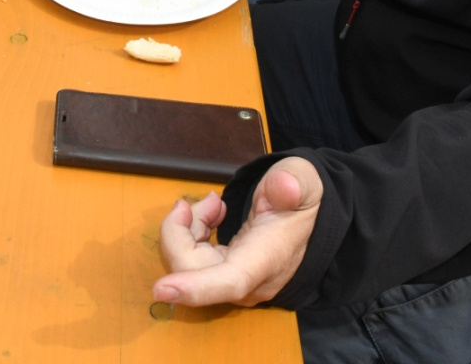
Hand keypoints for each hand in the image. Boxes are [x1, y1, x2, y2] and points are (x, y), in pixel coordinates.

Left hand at [151, 158, 321, 307]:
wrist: (310, 217)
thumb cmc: (302, 199)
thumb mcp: (303, 181)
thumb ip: (293, 183)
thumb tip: (285, 188)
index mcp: (267, 258)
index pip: (230, 281)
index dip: (195, 287)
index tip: (161, 289)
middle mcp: (249, 281)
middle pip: (193, 269)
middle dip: (183, 230)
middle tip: (210, 200)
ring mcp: (235, 282)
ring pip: (187, 265)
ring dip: (188, 229)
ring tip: (214, 204)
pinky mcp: (225, 276)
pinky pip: (192, 261)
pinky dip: (192, 234)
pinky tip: (211, 216)